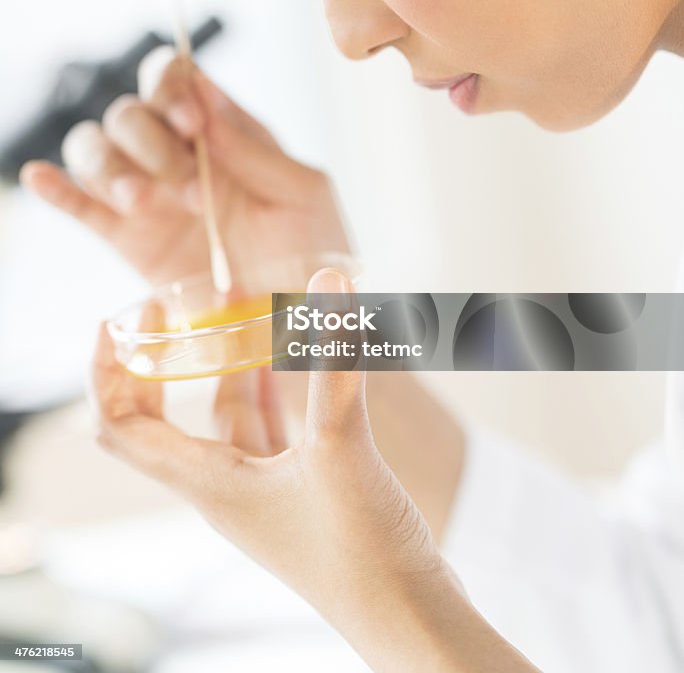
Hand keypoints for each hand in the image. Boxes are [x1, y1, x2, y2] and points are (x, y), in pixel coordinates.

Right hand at [20, 47, 349, 284]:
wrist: (299, 324)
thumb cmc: (314, 251)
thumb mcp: (304, 193)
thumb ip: (255, 148)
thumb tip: (206, 97)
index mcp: (223, 132)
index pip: (174, 77)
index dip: (169, 86)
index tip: (190, 122)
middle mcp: (178, 154)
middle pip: (127, 113)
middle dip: (151, 143)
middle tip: (192, 193)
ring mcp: (150, 195)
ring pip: (94, 148)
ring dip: (109, 166)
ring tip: (142, 203)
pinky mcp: (128, 239)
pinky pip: (79, 205)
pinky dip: (56, 189)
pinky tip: (40, 178)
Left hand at [93, 268, 539, 672]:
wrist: (408, 615)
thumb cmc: (361, 550)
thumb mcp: (341, 445)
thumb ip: (332, 361)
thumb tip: (330, 281)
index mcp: (209, 483)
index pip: (122, 426)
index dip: (107, 372)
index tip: (118, 322)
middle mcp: (223, 488)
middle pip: (161, 421)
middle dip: (160, 363)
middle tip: (171, 311)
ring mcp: (261, 492)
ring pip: (225, 420)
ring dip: (225, 368)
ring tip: (237, 313)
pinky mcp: (298, 493)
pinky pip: (268, 431)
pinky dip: (272, 391)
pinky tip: (289, 363)